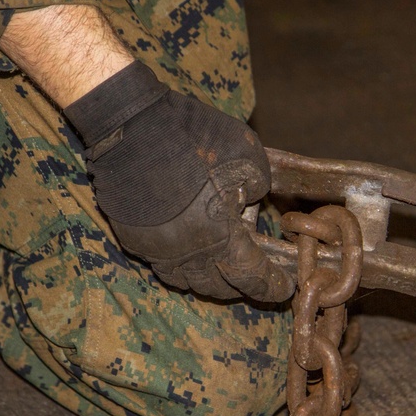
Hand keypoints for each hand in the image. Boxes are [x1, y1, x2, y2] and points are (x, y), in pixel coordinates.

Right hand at [65, 61, 293, 302]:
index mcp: (222, 237)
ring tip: (221, 267)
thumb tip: (251, 203)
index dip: (272, 287)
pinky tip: (189, 251)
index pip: (253, 278)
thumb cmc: (193, 137)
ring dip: (210, 279)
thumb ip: (259, 187)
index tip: (284, 288)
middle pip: (220, 288)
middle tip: (254, 275)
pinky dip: (181, 266)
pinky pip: (163, 266)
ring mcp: (158, 251)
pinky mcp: (135, 241)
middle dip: (241, 286)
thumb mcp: (248, 156)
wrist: (131, 127)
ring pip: (188, 282)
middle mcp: (189, 254)